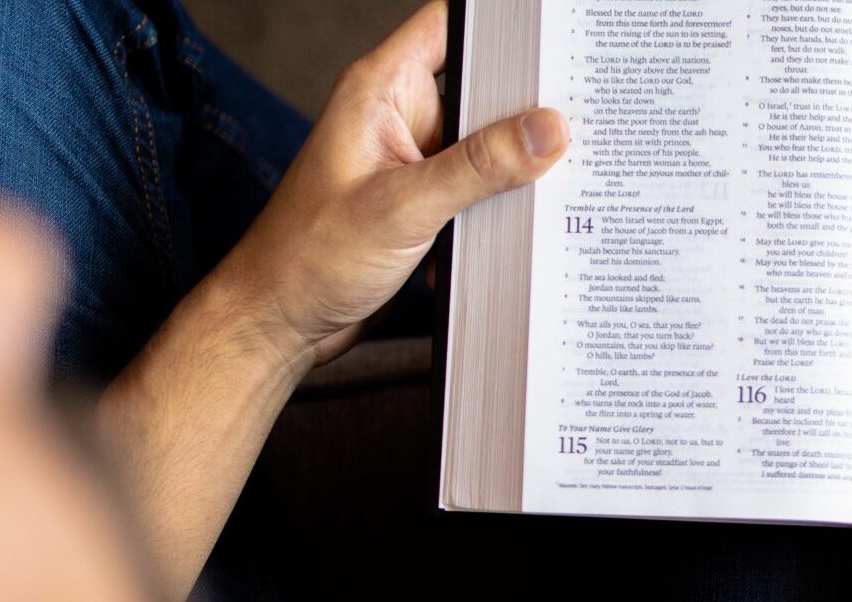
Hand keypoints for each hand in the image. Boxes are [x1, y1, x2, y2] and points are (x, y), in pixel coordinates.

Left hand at [204, 1, 567, 367]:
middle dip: (524, 108)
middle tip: (571, 125)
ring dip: (513, 167)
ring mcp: (410, 161)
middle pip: (480, 88)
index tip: (551, 44)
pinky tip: (513, 226)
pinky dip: (496, 206)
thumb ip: (479, 167)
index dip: (502, 30)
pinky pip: (476, 188)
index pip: (450, 26)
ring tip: (551, 181)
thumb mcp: (403, 207)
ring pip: (484, 144)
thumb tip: (547, 130)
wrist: (279, 322)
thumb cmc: (308, 258)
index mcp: (379, 90)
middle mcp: (396, 117)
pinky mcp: (420, 202)